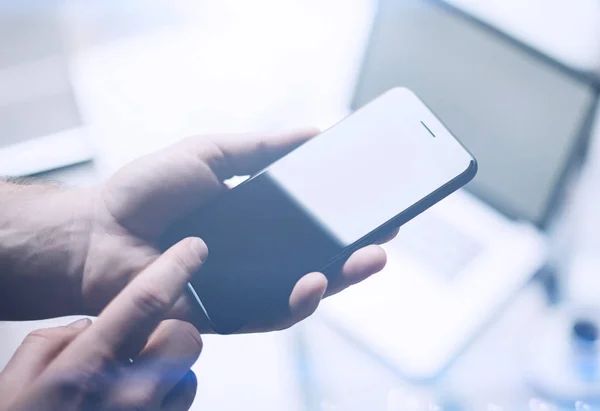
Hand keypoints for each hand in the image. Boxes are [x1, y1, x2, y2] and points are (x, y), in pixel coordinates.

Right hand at [0, 238, 204, 410]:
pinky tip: (138, 407)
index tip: (194, 248)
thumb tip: (86, 326)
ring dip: (171, 372)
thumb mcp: (11, 386)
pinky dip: (169, 400)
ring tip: (134, 383)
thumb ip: (49, 343)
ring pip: (191, 376)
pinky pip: (183, 407)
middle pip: (186, 337)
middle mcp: (127, 395)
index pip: (145, 302)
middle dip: (172, 332)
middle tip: (146, 341)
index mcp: (84, 368)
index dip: (175, 267)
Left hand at [87, 129, 395, 331]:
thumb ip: (261, 148)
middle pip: (317, 259)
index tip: (378, 204)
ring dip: (339, 279)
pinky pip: (268, 314)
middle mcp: (257, 258)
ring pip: (302, 292)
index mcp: (258, 222)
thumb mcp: (210, 154)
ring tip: (368, 259)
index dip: (346, 217)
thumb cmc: (147, 193)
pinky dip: (294, 302)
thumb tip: (314, 132)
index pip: (312, 223)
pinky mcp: (225, 315)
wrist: (98, 233)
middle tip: (387, 235)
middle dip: (357, 251)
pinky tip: (313, 281)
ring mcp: (244, 288)